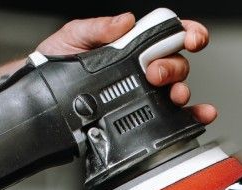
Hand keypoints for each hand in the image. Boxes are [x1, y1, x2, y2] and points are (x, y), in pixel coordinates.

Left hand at [36, 14, 216, 124]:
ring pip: (177, 88)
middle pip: (176, 62)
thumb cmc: (57, 63)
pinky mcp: (142, 115)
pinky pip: (174, 116)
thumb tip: (125, 21)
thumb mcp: (73, 37)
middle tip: (154, 72)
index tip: (190, 37)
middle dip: (172, 66)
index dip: (186, 32)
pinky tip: (200, 115)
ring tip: (171, 95)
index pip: (167, 33)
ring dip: (181, 90)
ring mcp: (144, 92)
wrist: (42, 99)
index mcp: (131, 44)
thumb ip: (98, 28)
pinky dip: (193, 115)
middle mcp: (143, 67)